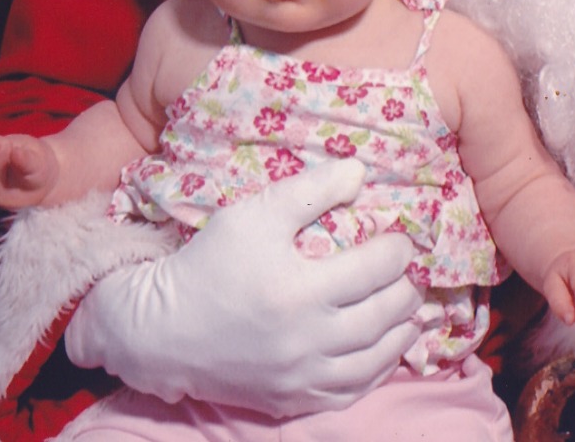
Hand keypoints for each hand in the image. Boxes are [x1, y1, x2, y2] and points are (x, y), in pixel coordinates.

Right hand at [65, 159, 422, 415]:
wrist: (162, 330)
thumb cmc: (209, 263)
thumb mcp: (255, 214)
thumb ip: (311, 190)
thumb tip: (360, 173)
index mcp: (300, 290)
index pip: (374, 269)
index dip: (398, 251)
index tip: (403, 239)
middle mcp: (305, 340)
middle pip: (381, 317)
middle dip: (406, 292)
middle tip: (412, 274)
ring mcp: (298, 377)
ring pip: (372, 361)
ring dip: (400, 335)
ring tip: (411, 314)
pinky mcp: (288, 401)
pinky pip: (347, 395)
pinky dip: (375, 374)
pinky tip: (384, 354)